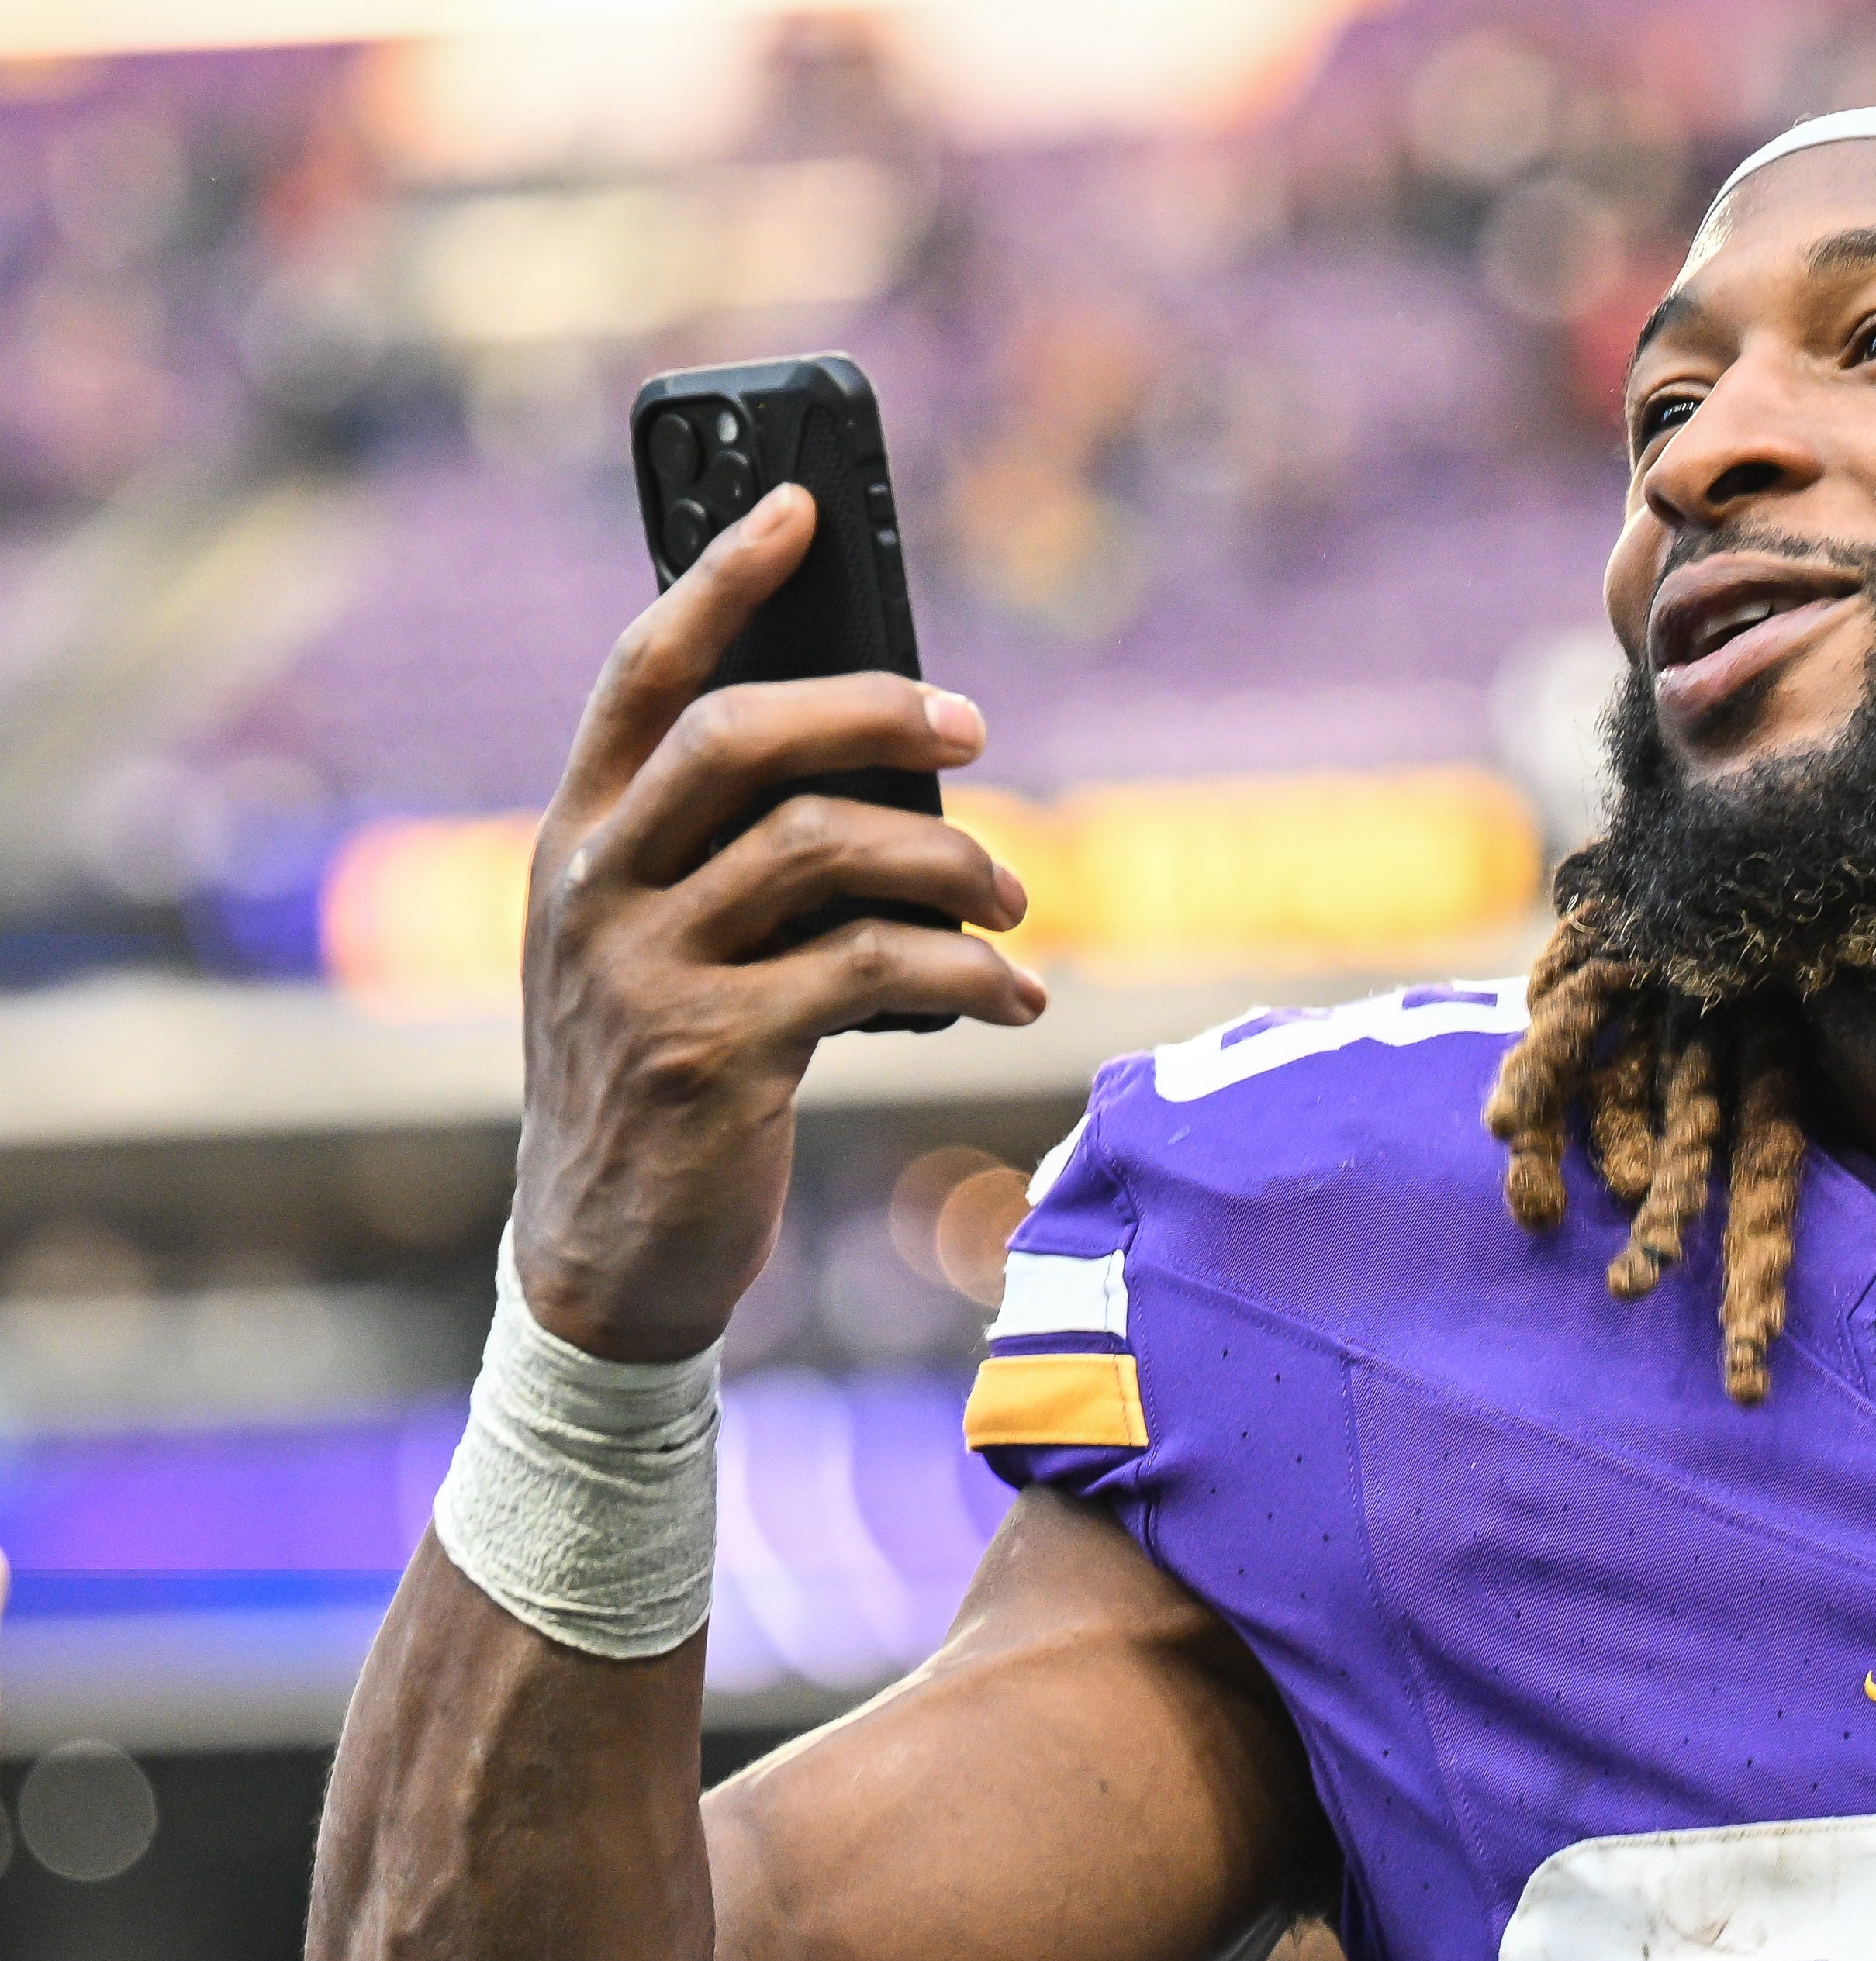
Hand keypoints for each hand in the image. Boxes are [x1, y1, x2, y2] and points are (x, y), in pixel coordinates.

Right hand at [512, 481, 1041, 1361]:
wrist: (603, 1256)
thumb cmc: (663, 1080)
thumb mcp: (660, 951)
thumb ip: (730, 861)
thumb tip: (890, 779)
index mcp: (576, 841)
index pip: (640, 676)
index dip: (719, 579)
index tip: (802, 505)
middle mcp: (595, 889)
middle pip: (743, 738)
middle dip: (876, 711)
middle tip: (974, 725)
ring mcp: (645, 971)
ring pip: (827, 850)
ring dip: (952, 861)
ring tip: (1011, 903)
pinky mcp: (714, 1056)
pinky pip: (872, 971)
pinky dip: (968, 976)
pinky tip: (1013, 1000)